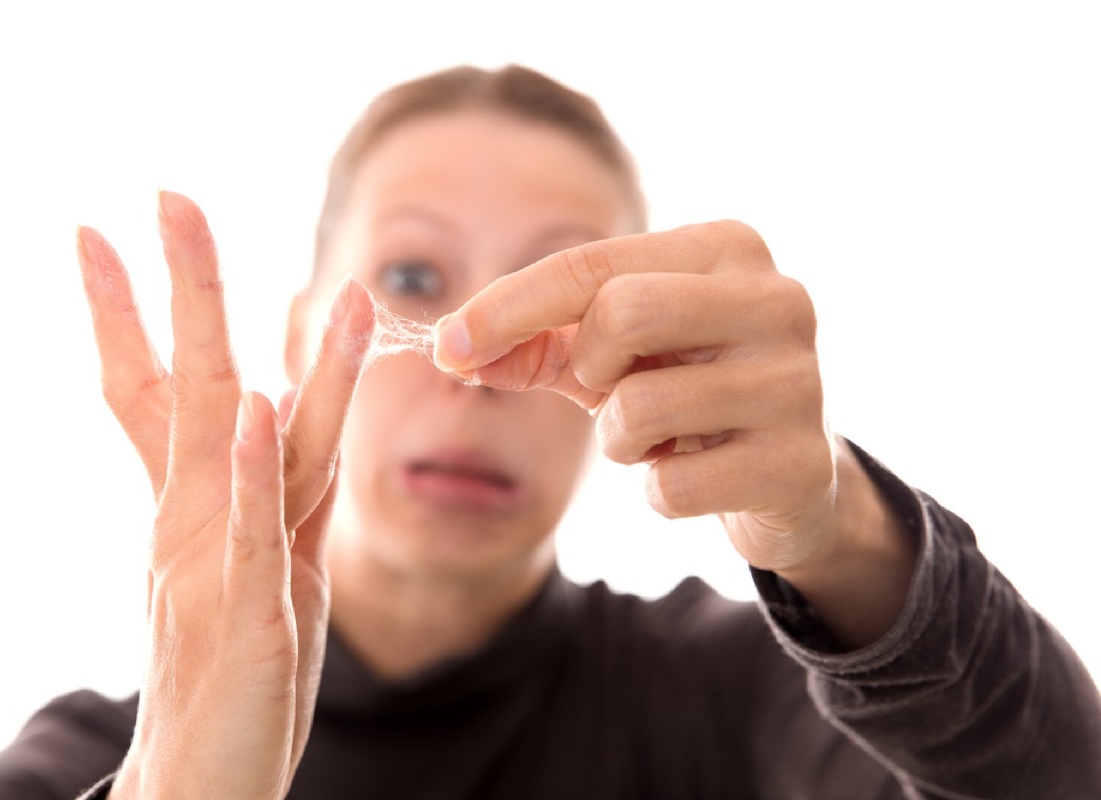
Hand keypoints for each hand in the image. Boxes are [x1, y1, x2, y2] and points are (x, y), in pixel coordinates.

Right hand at [76, 191, 373, 798]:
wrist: (208, 783)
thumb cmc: (236, 674)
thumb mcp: (260, 566)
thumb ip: (271, 490)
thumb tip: (269, 413)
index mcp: (197, 508)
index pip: (159, 392)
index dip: (133, 315)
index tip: (105, 235)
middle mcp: (199, 522)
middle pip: (195, 386)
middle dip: (186, 291)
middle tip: (170, 197)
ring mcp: (221, 563)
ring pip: (242, 440)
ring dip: (249, 352)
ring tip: (261, 272)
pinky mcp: (252, 612)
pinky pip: (257, 530)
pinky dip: (255, 469)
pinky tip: (258, 410)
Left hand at [433, 221, 835, 572]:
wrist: (788, 476)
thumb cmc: (687, 392)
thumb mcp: (609, 355)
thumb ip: (535, 343)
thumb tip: (451, 347)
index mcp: (728, 250)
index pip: (593, 262)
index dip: (507, 305)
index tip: (446, 345)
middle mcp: (777, 300)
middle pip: (621, 313)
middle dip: (589, 366)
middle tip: (611, 389)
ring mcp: (798, 383)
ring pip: (641, 407)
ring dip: (621, 438)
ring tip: (663, 438)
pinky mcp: (800, 466)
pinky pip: (672, 487)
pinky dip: (659, 492)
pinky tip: (700, 477)